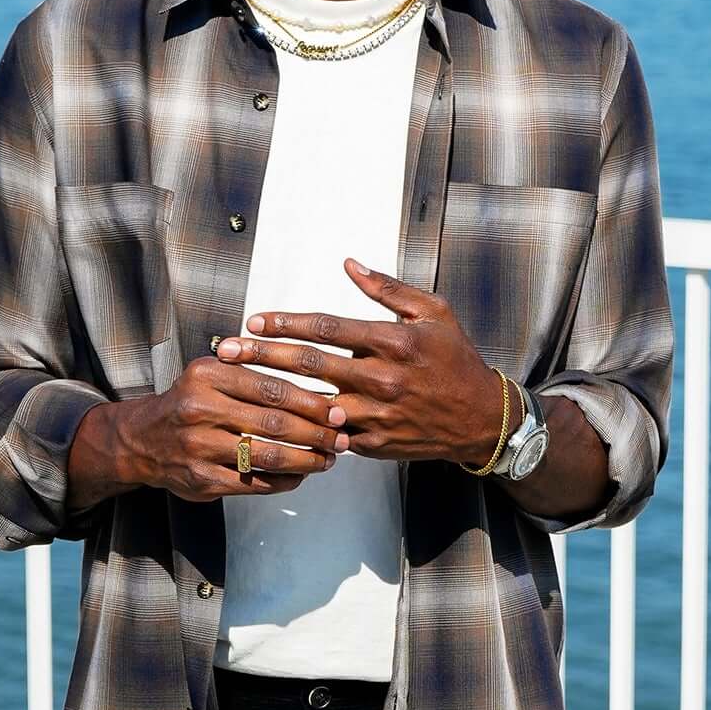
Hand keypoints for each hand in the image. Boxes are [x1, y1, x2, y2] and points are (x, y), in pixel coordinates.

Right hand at [70, 354, 344, 505]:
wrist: (141, 440)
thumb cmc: (190, 402)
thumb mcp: (211, 373)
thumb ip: (252, 369)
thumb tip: (316, 379)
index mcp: (207, 376)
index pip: (271, 388)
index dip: (310, 401)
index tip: (336, 409)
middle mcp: (200, 410)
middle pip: (274, 423)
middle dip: (316, 432)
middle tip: (342, 437)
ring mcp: (199, 448)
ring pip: (267, 456)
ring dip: (306, 460)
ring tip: (329, 459)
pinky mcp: (202, 480)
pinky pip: (254, 483)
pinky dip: (284, 480)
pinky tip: (301, 475)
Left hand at [215, 259, 506, 466]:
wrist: (482, 418)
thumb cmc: (456, 359)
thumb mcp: (433, 313)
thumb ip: (388, 289)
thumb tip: (348, 265)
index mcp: (393, 341)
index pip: (327, 327)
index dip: (287, 322)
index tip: (255, 319)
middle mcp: (382, 377)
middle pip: (310, 364)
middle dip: (263, 356)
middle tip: (228, 351)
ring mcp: (377, 414)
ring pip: (314, 404)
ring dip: (273, 396)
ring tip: (237, 388)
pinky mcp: (375, 443)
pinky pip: (330, 436)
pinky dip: (302, 430)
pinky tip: (271, 424)